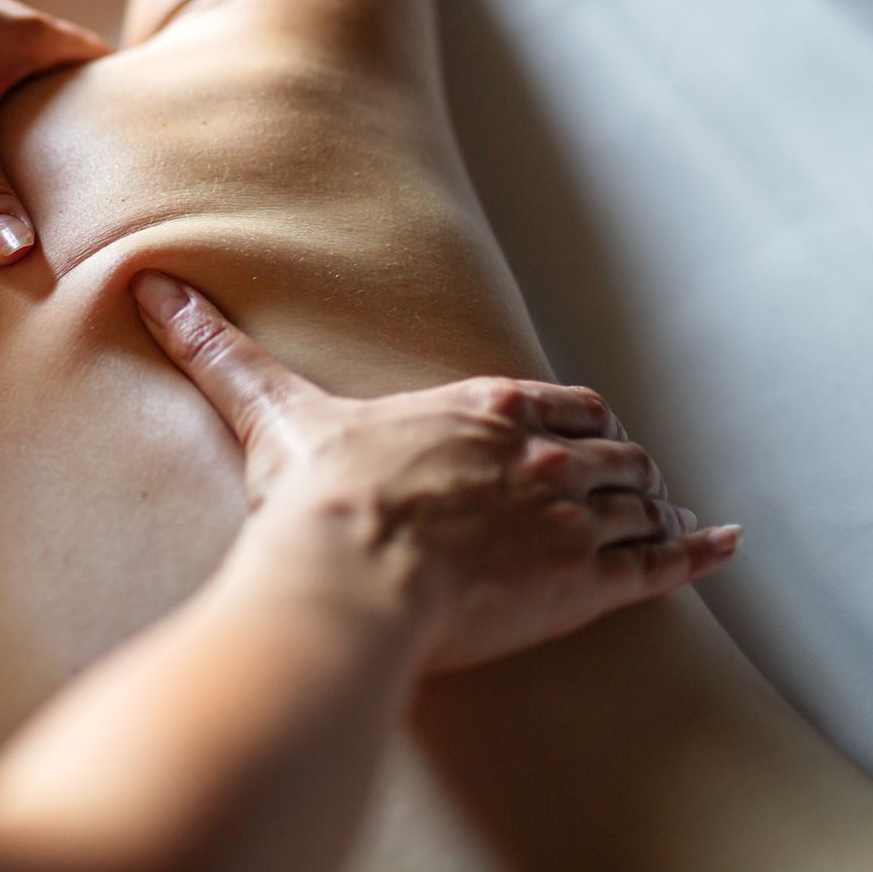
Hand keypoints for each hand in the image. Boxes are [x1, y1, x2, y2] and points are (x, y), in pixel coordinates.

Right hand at [131, 271, 741, 671]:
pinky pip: (665, 563)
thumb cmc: (318, 497)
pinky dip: (699, 552)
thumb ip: (218, 349)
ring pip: (641, 503)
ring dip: (653, 509)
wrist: (349, 576)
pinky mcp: (587, 583)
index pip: (558, 400)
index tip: (581, 430)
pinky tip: (722, 547)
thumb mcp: (271, 410)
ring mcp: (572, 517)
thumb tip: (150, 287)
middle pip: (612, 451)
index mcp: (482, 409)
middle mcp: (542, 454)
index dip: (575, 418)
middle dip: (620, 466)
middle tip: (621, 484)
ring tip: (663, 521)